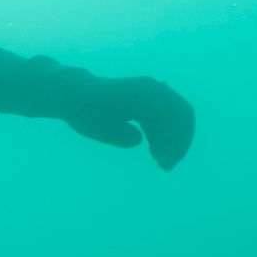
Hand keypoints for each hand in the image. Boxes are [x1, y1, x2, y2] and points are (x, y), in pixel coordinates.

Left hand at [64, 76, 193, 169]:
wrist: (76, 95)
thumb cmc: (85, 112)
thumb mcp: (100, 128)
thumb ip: (121, 135)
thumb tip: (139, 140)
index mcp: (144, 94)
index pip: (176, 117)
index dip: (176, 142)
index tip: (166, 163)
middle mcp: (152, 89)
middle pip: (181, 117)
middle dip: (177, 143)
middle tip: (165, 166)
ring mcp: (152, 92)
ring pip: (175, 118)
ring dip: (172, 140)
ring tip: (160, 162)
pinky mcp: (148, 100)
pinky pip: (166, 117)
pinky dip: (164, 134)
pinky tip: (155, 152)